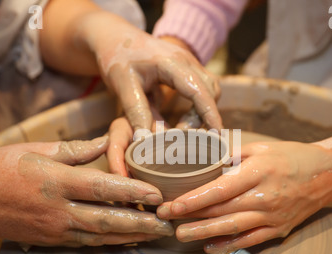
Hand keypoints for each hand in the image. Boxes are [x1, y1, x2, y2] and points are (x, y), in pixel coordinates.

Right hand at [0, 136, 173, 245]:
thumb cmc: (0, 168)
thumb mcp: (35, 149)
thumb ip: (75, 149)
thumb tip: (106, 141)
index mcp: (55, 180)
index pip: (102, 187)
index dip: (132, 191)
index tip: (157, 194)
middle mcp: (58, 209)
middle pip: (107, 219)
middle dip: (141, 223)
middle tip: (168, 224)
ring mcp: (55, 228)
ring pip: (101, 236)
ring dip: (132, 236)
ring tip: (157, 235)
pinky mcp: (52, 240)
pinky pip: (88, 243)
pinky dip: (111, 242)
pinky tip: (129, 240)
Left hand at [79, 12, 221, 132]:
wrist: (115, 37)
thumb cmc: (117, 57)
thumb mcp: (122, 84)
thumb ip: (136, 111)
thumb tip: (147, 139)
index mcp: (170, 62)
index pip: (199, 90)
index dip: (210, 113)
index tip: (216, 135)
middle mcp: (186, 60)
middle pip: (211, 90)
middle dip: (204, 116)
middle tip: (183, 137)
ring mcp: (189, 63)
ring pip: (210, 89)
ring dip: (202, 112)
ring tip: (182, 129)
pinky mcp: (187, 70)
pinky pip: (202, 89)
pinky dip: (198, 107)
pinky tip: (183, 121)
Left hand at [156, 141, 331, 253]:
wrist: (329, 175)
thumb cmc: (292, 157)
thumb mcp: (262, 148)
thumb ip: (233, 155)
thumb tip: (207, 161)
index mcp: (258, 172)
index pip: (219, 190)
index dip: (193, 200)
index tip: (171, 205)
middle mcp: (264, 196)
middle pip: (221, 210)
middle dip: (190, 216)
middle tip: (166, 219)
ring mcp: (272, 216)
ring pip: (232, 228)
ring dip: (204, 233)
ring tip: (182, 235)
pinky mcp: (279, 229)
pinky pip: (250, 240)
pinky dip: (229, 244)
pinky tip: (210, 246)